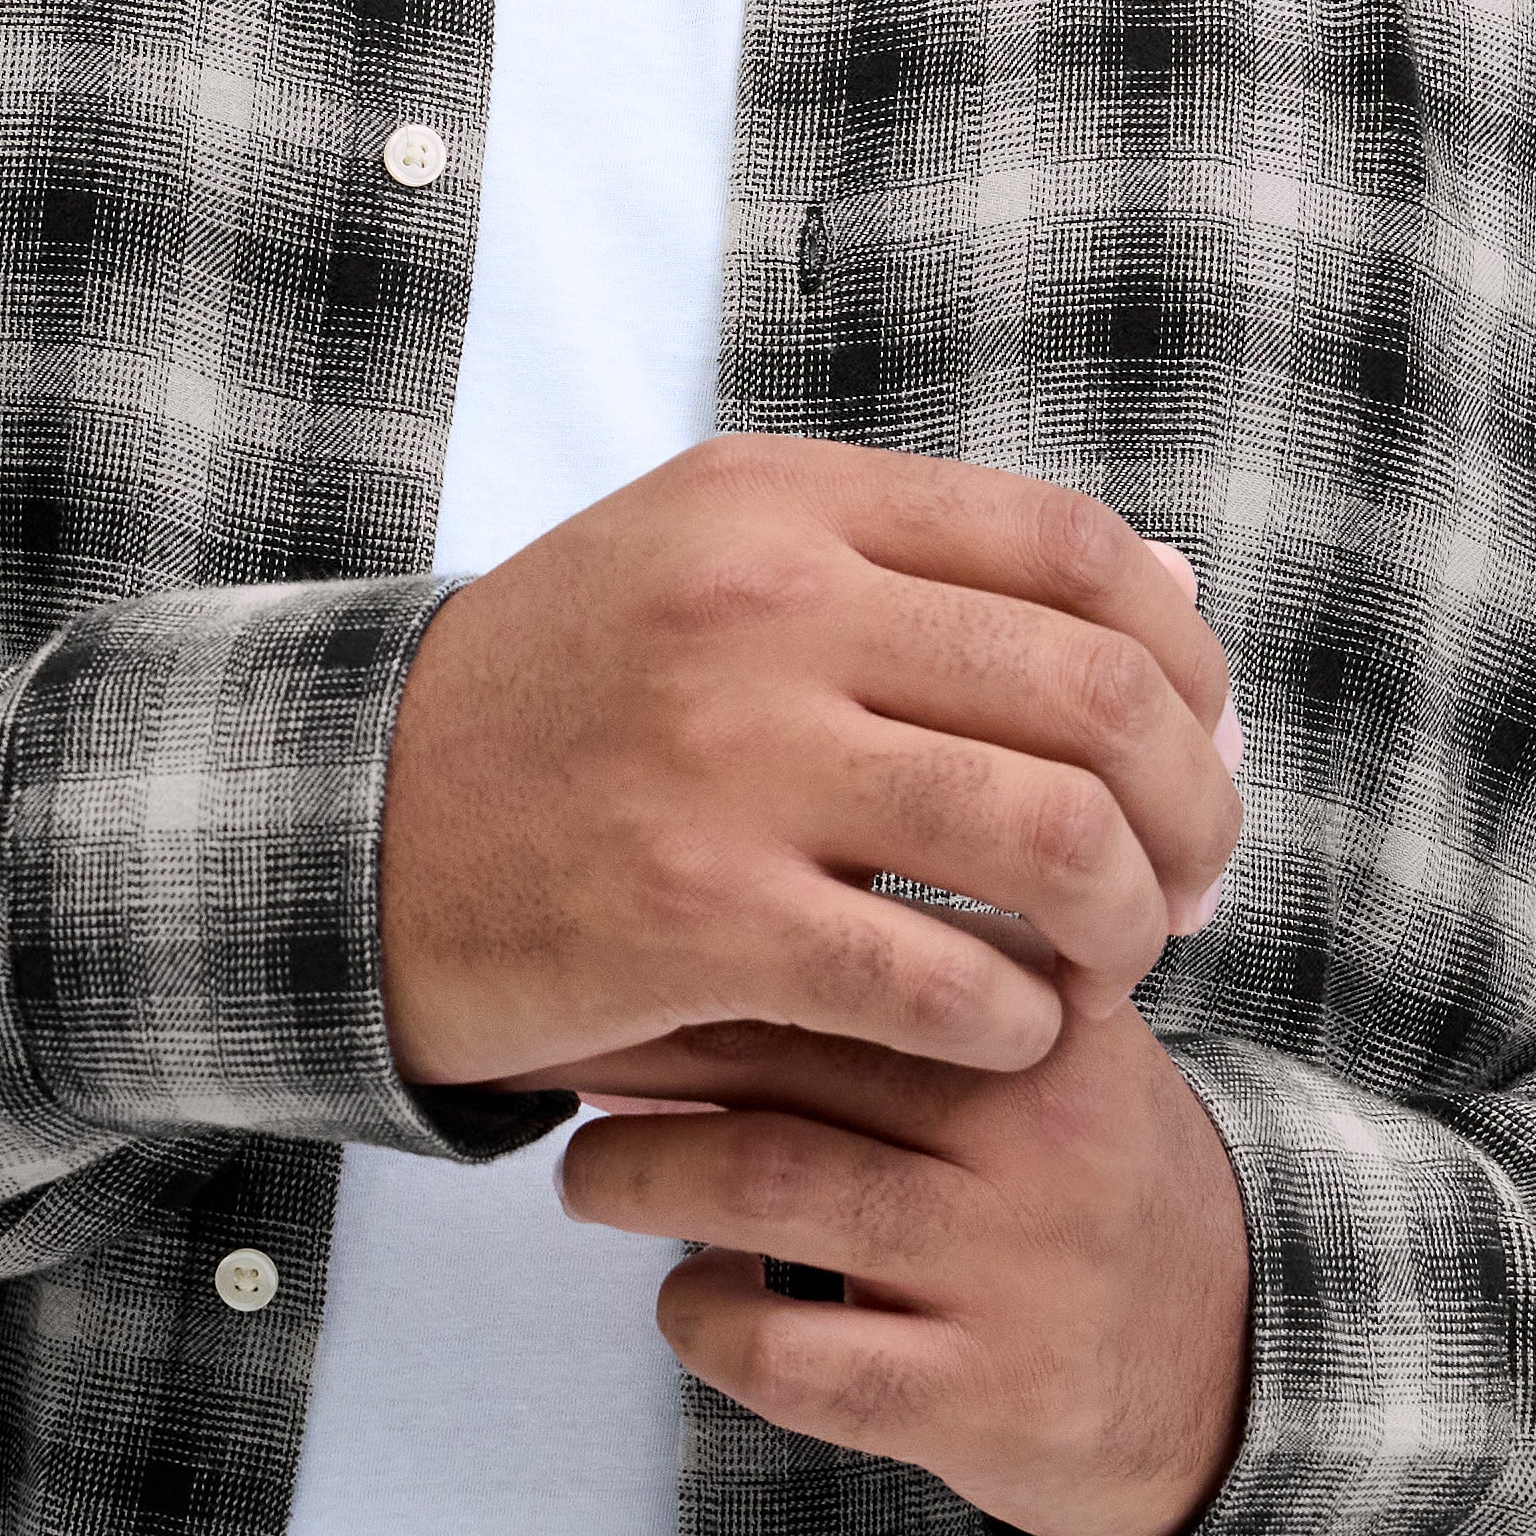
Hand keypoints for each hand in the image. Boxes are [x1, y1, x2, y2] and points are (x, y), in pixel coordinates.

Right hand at [378, 437, 1240, 1092]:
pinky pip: (938, 981)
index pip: (1078, 549)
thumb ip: (930, 565)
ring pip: (1046, 836)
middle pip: (1095, 695)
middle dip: (1189, 811)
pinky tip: (1004, 1033)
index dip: (1186, 661)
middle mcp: (761, 605)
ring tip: (1109, 966)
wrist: (339, 826)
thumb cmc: (565, 707)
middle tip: (1189, 887)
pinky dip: (1013, 1021)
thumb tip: (1180, 590)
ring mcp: (724, 760)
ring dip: (1125, 924)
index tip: (1195, 751)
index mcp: (780, 502)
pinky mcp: (690, 917)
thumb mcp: (717, 565)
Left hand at [544, 929, 1255, 1535]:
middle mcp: (1036, 1130)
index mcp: (1046, 1014)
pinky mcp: (982, 1399)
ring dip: (634, 1177)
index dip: (692, 938)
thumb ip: (916, 969)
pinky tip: (689, 1304)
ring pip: (764, 1185)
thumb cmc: (1077, 1183)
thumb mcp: (1039, 1046)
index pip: (843, 935)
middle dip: (633, 1049)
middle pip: (785, 1044)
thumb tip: (698, 907)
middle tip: (557, 1060)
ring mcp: (1013, 1269)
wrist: (1238, 1367)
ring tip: (589, 1180)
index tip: (604, 944)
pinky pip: (788, 1355)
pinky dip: (699, 1322)